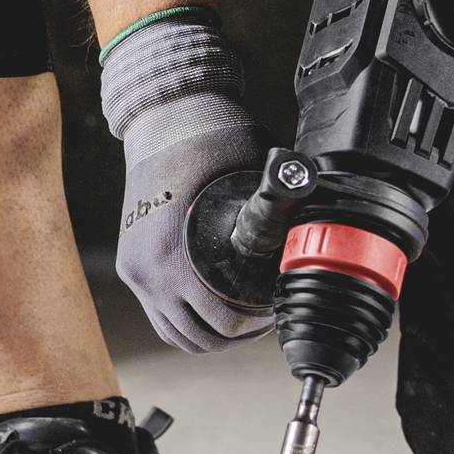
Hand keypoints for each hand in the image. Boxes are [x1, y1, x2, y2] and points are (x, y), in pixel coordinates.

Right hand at [98, 10, 270, 352]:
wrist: (162, 114)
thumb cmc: (208, 136)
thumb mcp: (253, 169)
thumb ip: (283, 201)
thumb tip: (323, 218)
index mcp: (173, 258)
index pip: (222, 323)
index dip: (257, 325)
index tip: (275, 309)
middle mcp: (147, 272)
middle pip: (200, 338)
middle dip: (239, 335)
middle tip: (266, 318)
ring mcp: (135, 271)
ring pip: (177, 335)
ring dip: (213, 336)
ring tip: (244, 319)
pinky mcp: (131, 265)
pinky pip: (160, 316)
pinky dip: (187, 324)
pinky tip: (214, 312)